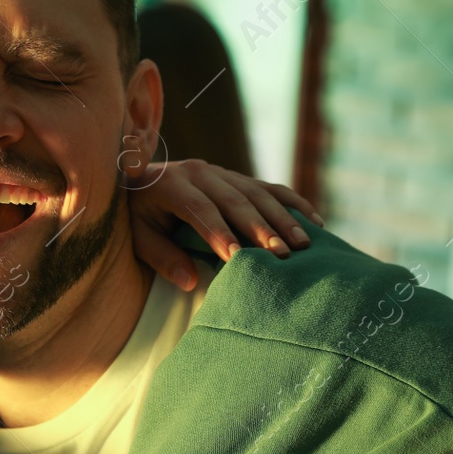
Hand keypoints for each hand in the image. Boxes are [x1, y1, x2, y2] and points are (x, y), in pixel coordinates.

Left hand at [128, 158, 324, 291]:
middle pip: (235, 200)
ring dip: (282, 218)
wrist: (140, 181)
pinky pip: (270, 188)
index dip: (219, 232)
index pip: (200, 209)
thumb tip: (190, 281)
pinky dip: (293, 204)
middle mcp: (200, 172)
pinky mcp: (237, 177)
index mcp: (172, 184)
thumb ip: (161, 257)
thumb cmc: (139, 216)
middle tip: (281, 254)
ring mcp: (221, 172)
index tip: (237, 258)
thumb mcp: (138, 236)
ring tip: (301, 244)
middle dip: (259, 228)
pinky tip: (313, 222)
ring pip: (257, 194)